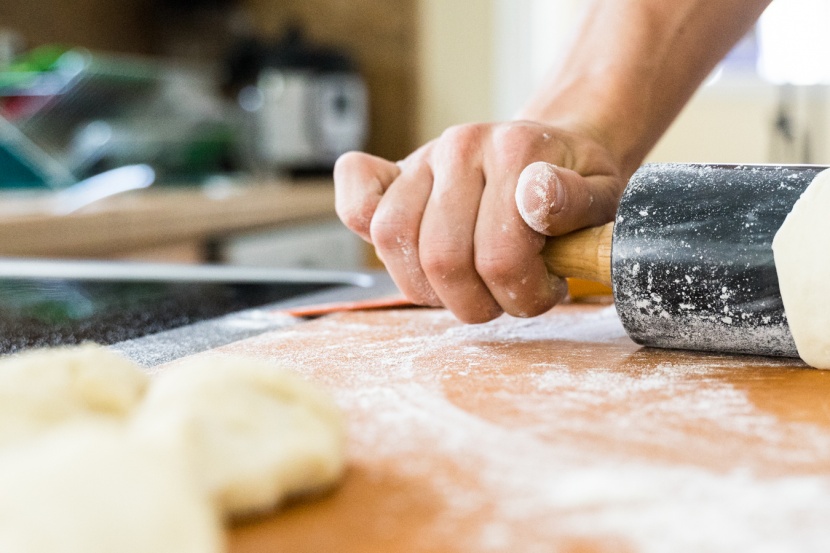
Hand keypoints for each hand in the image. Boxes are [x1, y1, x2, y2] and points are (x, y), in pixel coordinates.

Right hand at [334, 120, 624, 322]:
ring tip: (467, 284)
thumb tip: (535, 198)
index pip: (499, 257)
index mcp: (514, 150)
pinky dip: (363, 225)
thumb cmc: (576, 183)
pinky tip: (407, 249)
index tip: (546, 287)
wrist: (555, 149)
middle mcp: (459, 147)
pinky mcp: (397, 173)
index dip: (523, 294)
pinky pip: (356, 201)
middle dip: (476, 301)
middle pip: (441, 258)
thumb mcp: (603, 194)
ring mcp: (423, 159)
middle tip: (506, 295)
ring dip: (429, 287)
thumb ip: (577, 201)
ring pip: (392, 241)